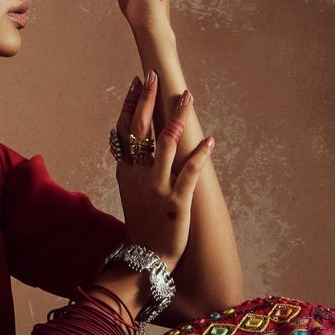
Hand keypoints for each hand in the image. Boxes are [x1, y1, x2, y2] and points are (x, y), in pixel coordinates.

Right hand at [111, 73, 213, 270]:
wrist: (145, 259)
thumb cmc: (142, 226)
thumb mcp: (131, 194)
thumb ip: (132, 168)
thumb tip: (134, 146)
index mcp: (126, 172)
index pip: (124, 130)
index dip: (129, 104)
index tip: (136, 82)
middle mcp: (138, 176)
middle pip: (140, 129)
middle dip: (147, 99)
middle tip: (154, 75)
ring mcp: (157, 188)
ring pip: (166, 144)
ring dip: (177, 117)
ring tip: (186, 96)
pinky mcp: (177, 202)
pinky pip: (190, 172)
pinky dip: (200, 154)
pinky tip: (210, 139)